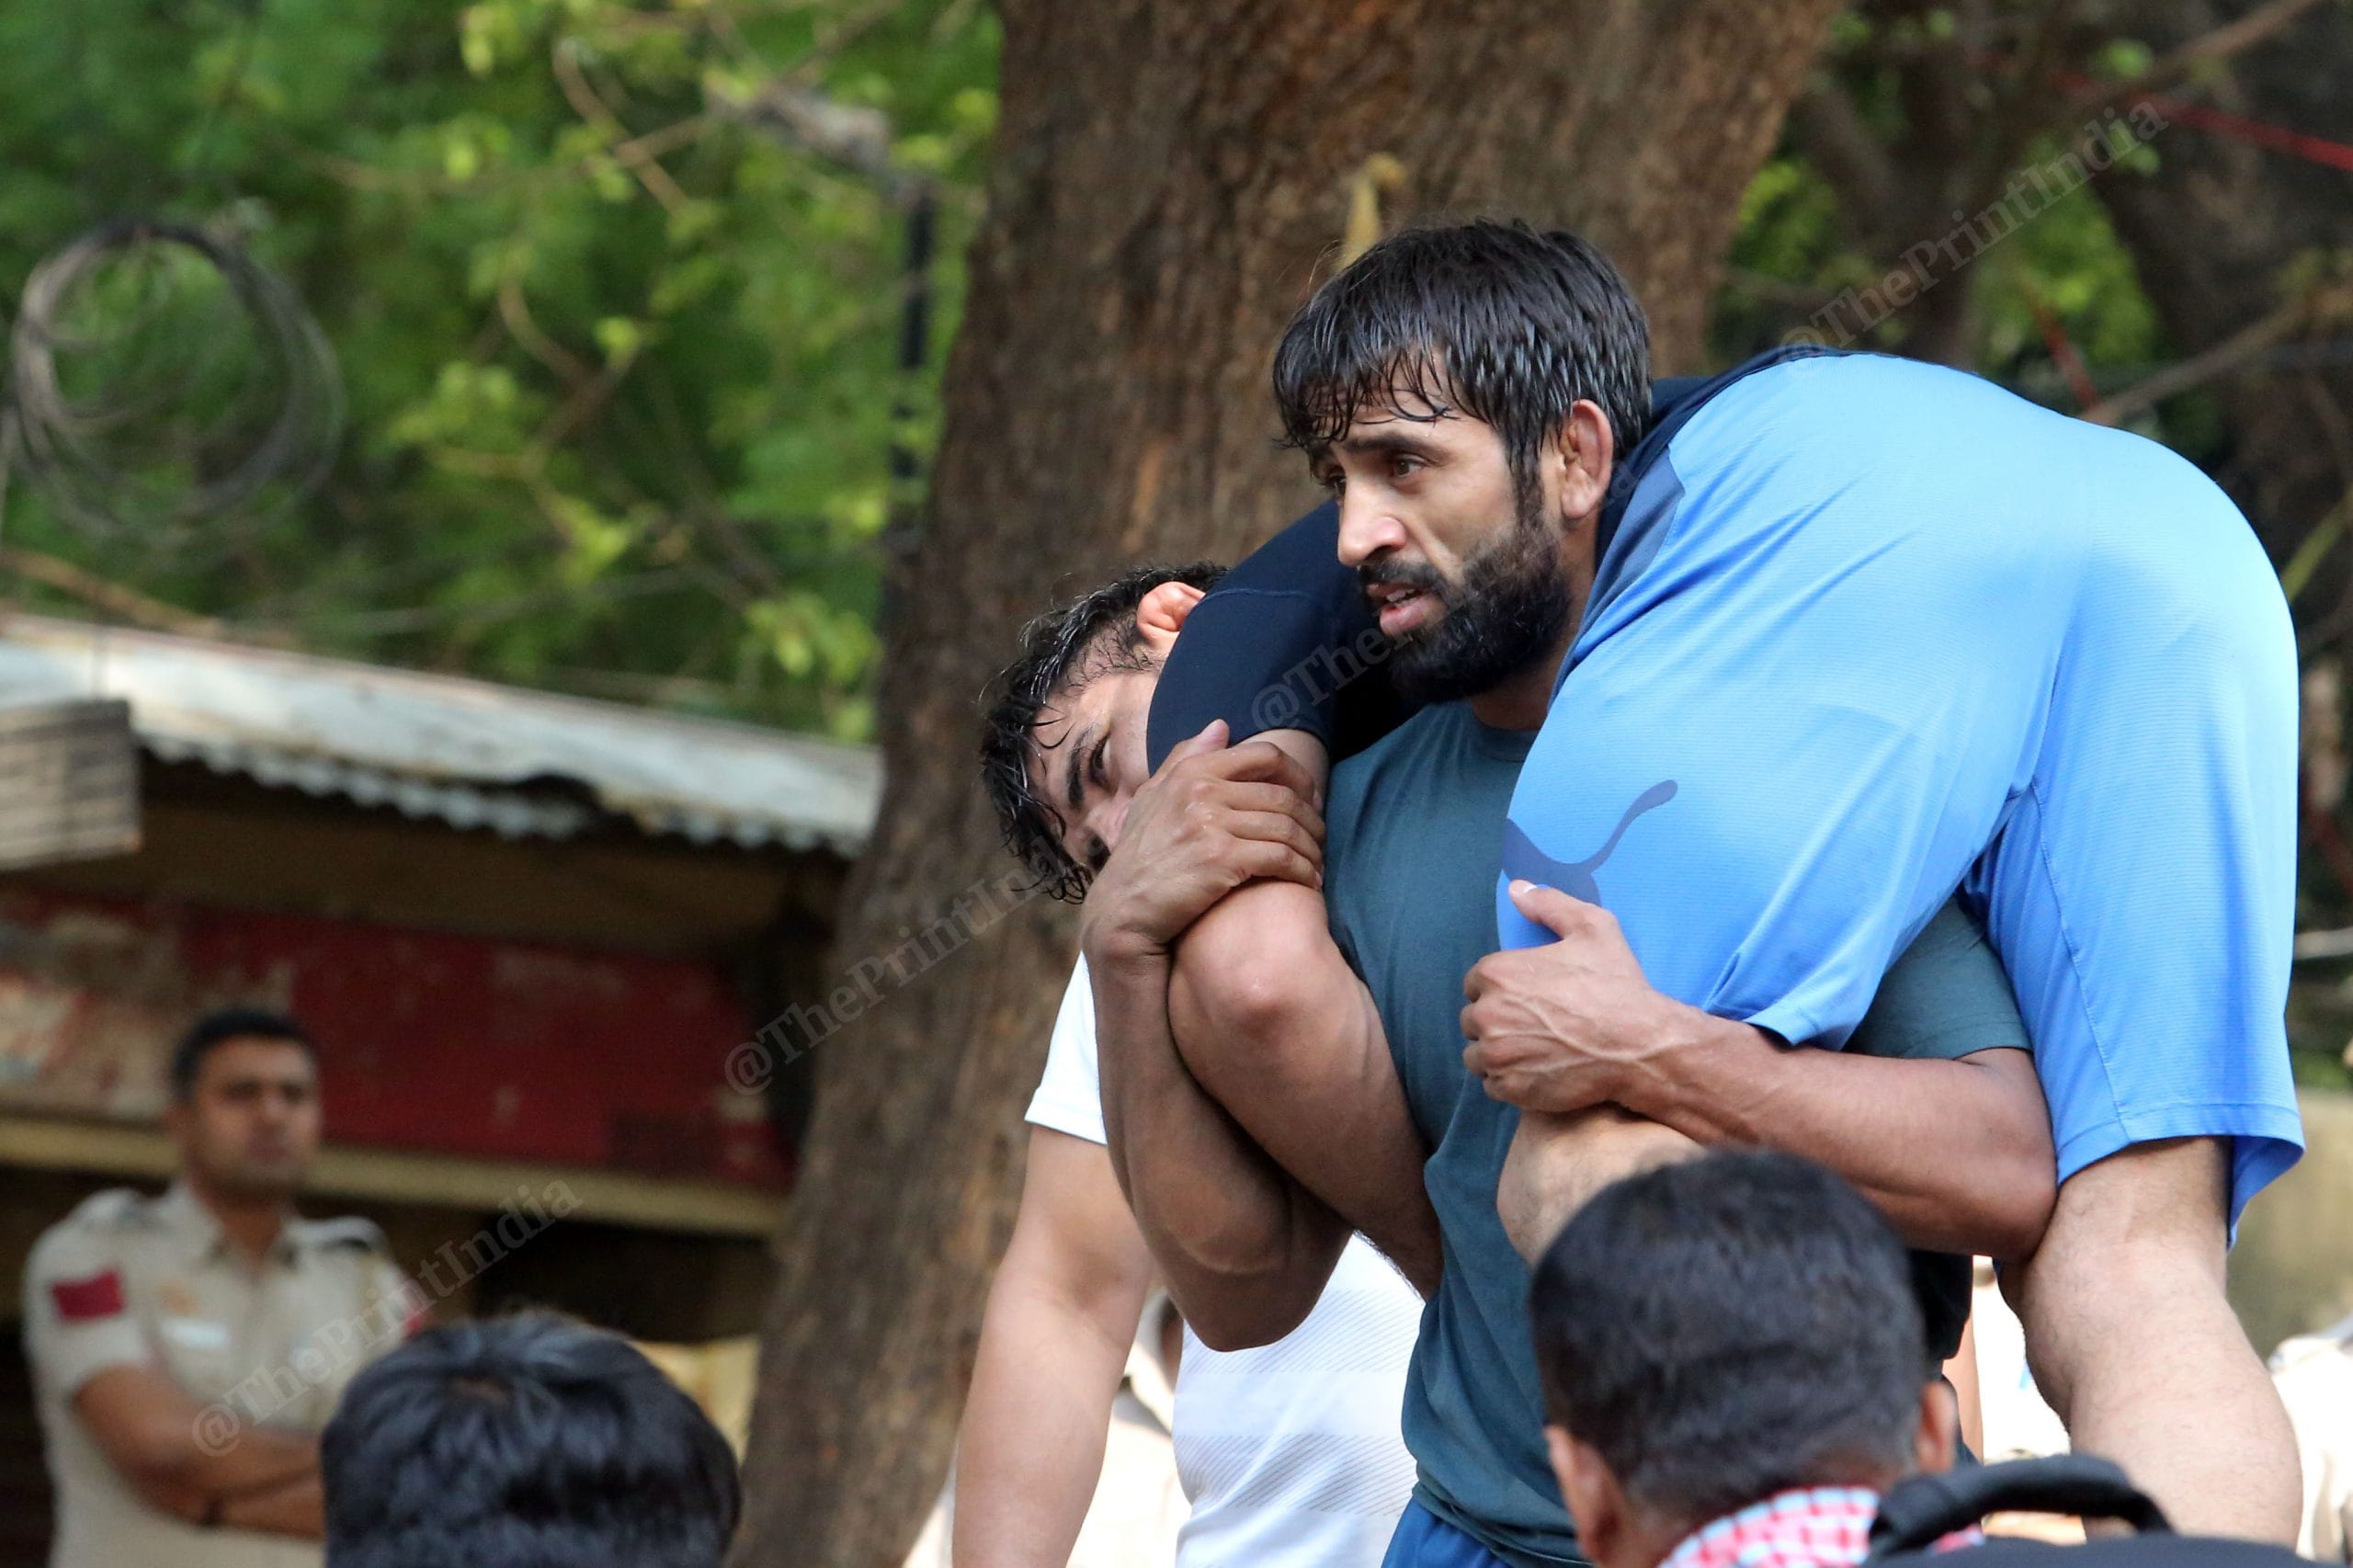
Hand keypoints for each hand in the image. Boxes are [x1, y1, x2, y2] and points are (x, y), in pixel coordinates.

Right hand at [1079, 722, 1323, 964]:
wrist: (1123, 910)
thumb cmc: (1140, 857)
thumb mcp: (1152, 799)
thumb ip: (1183, 758)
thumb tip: (1221, 725)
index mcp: (1191, 771)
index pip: (1264, 755)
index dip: (1297, 776)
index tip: (1310, 799)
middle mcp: (1202, 790)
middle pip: (1282, 795)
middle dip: (1311, 819)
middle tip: (1320, 840)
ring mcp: (1211, 823)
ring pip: (1286, 827)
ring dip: (1311, 848)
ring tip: (1317, 864)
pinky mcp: (1222, 859)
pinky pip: (1281, 857)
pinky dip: (1303, 870)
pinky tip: (1309, 882)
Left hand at [1460, 880, 1699, 1112]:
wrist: (1638, 1045)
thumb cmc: (1616, 986)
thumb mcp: (1592, 927)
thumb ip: (1549, 904)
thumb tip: (1517, 889)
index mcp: (1497, 973)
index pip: (1476, 983)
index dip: (1501, 990)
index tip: (1529, 998)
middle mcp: (1487, 1014)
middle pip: (1473, 1019)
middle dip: (1497, 1021)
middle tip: (1534, 1026)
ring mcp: (1496, 1054)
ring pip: (1478, 1054)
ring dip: (1498, 1053)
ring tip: (1532, 1051)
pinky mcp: (1509, 1088)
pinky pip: (1492, 1084)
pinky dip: (1509, 1080)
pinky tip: (1537, 1072)